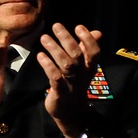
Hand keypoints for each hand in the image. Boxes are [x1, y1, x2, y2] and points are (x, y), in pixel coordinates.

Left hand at [36, 23, 102, 137]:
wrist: (70, 112)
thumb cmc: (75, 83)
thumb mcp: (83, 68)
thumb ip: (87, 50)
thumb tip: (97, 32)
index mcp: (89, 68)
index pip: (94, 52)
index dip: (88, 40)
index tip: (79, 26)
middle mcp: (82, 75)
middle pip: (77, 55)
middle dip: (67, 39)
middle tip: (56, 25)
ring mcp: (72, 84)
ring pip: (66, 65)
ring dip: (55, 49)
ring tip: (44, 37)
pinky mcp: (60, 92)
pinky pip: (55, 78)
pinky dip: (48, 66)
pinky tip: (40, 55)